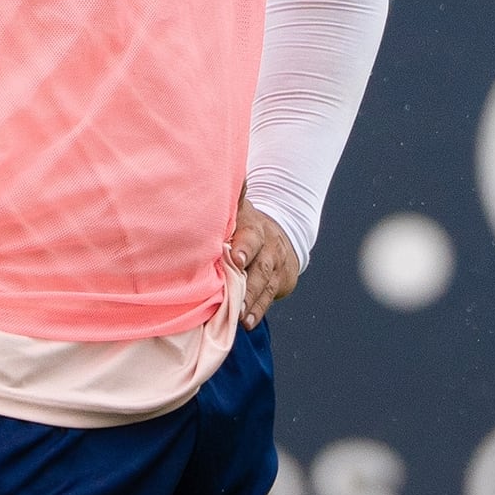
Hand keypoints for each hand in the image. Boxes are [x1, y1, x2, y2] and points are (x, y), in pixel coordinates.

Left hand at [227, 198, 298, 329]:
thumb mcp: (239, 210)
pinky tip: (247, 322)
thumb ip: (230, 198)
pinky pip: (269, 297)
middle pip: (261, 266)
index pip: (251, 237)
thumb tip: (213, 172)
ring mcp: (276, 266)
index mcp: (253, 229)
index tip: (236, 259)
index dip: (245, 248)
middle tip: (236, 298)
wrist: (280, 234)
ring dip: (253, 302)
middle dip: (249, 283)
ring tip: (241, 317)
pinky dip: (258, 310)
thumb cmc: (245, 225)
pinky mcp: (281, 282)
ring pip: (265, 285)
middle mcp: (268, 248)